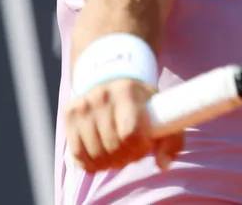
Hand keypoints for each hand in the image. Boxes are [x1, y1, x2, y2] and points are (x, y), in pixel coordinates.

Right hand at [64, 78, 184, 172]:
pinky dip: (92, 164)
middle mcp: (101, 96)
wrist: (113, 76)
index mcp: (127, 92)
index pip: (131, 134)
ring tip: (119, 154)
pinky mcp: (69, 114)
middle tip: (133, 152)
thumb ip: (172, 139)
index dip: (140, 148)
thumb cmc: (141, 101)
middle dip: (127, 158)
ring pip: (95, 154)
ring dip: (110, 163)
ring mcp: (82, 105)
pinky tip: (103, 157)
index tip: (145, 146)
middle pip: (113, 147)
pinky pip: (78, 154)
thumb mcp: (161, 112)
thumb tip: (163, 165)